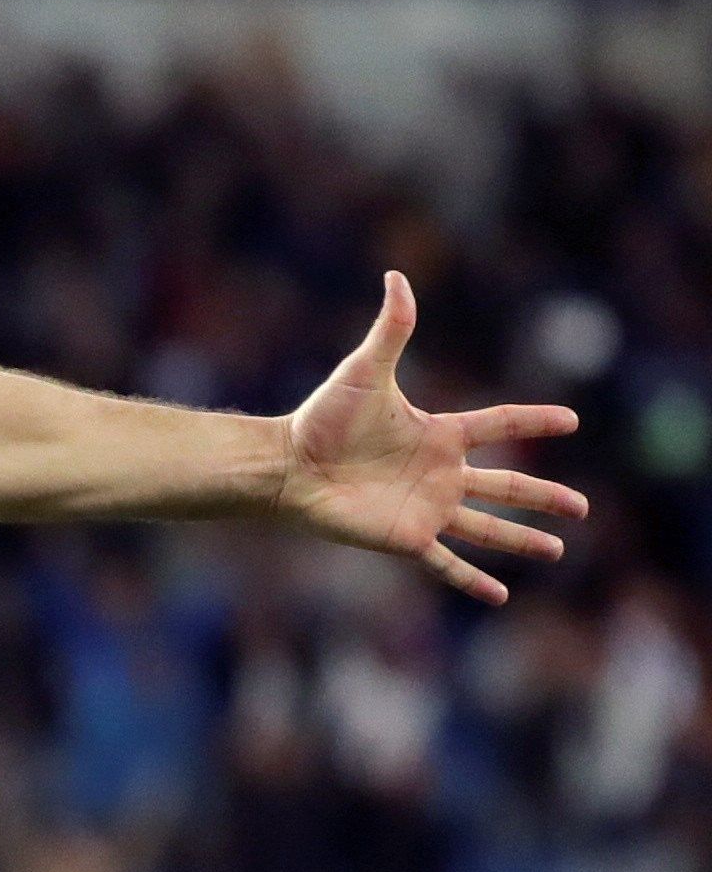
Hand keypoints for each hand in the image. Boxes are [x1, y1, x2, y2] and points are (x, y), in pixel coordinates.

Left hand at [278, 271, 587, 604]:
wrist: (288, 465)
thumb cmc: (322, 418)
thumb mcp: (365, 371)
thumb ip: (391, 329)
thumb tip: (397, 276)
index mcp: (438, 434)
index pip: (498, 425)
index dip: (533, 422)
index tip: (570, 421)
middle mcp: (439, 474)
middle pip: (505, 485)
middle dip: (543, 496)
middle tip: (582, 507)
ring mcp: (426, 508)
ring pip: (486, 527)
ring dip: (521, 539)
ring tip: (557, 550)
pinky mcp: (406, 538)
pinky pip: (447, 564)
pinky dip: (472, 580)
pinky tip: (500, 595)